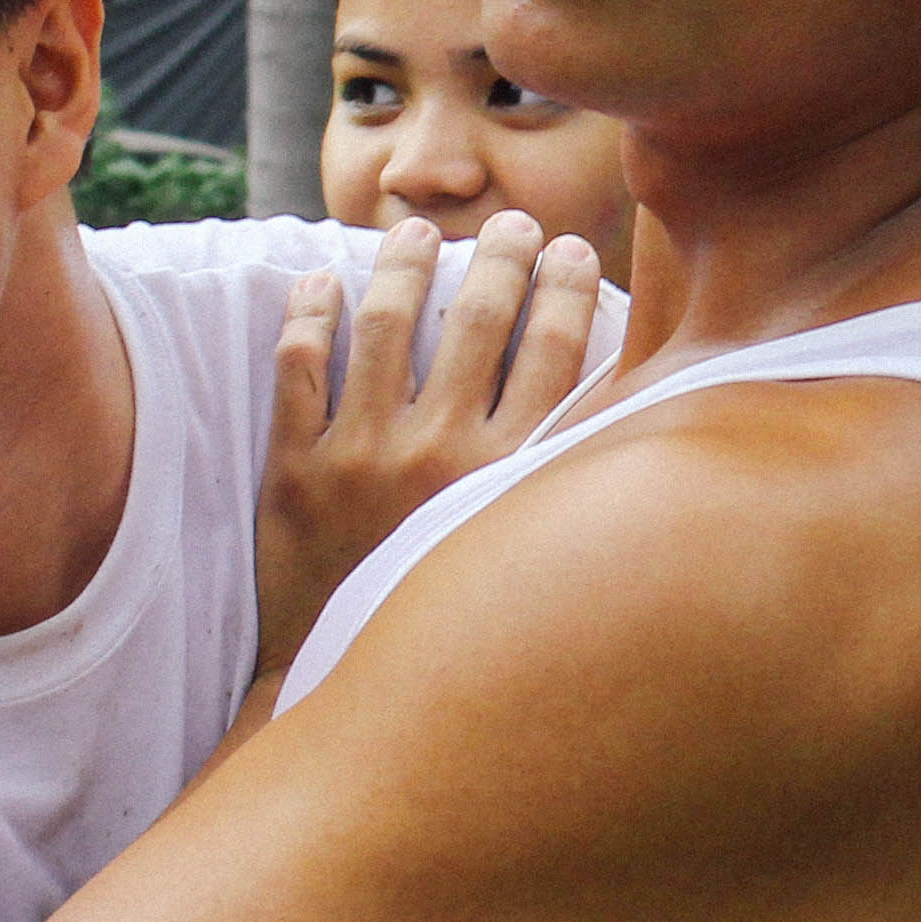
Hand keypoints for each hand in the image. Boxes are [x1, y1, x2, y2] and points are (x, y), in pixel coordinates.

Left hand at [248, 213, 607, 687]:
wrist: (347, 697)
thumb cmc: (451, 621)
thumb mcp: (522, 554)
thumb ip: (559, 482)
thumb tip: (626, 415)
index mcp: (508, 478)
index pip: (555, 351)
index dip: (568, 288)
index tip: (575, 249)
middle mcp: (438, 459)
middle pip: (480, 322)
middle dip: (502, 257)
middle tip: (512, 223)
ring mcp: (360, 458)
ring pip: (387, 325)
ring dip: (406, 264)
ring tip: (417, 233)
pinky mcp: (294, 471)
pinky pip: (297, 367)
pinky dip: (307, 314)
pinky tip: (320, 278)